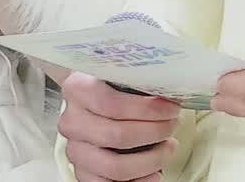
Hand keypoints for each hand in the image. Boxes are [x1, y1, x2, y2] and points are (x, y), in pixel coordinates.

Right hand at [57, 72, 181, 181]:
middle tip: (172, 125)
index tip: (170, 108)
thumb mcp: (119, 73)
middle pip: (116, 135)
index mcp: (77, 89)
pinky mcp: (82, 173)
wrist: (90, 103)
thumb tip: (173, 88)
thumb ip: (138, 78)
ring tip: (169, 147)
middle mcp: (71, 121)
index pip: (111, 103)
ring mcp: (75, 150)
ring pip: (115, 166)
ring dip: (151, 160)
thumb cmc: (111, 88)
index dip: (147, 109)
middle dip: (154, 132)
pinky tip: (155, 172)